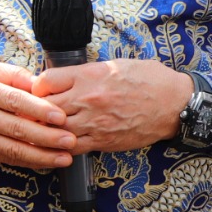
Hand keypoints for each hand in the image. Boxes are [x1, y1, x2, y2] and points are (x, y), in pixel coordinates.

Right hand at [0, 59, 73, 167]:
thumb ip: (10, 74)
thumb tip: (39, 82)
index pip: (14, 100)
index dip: (39, 110)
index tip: (61, 116)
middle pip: (17, 128)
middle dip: (47, 137)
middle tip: (71, 140)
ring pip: (12, 149)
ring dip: (41, 156)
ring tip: (64, 158)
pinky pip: (5, 158)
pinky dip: (27, 162)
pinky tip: (45, 163)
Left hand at [35, 59, 191, 153]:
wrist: (174, 104)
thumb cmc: (148, 79)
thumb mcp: (115, 65)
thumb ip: (86, 72)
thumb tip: (64, 77)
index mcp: (89, 75)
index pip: (45, 81)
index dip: (38, 86)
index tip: (41, 90)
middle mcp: (88, 99)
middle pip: (44, 107)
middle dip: (38, 109)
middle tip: (38, 111)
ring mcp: (94, 122)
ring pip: (55, 130)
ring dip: (49, 129)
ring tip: (48, 127)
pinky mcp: (102, 141)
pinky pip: (72, 147)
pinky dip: (63, 145)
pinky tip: (62, 141)